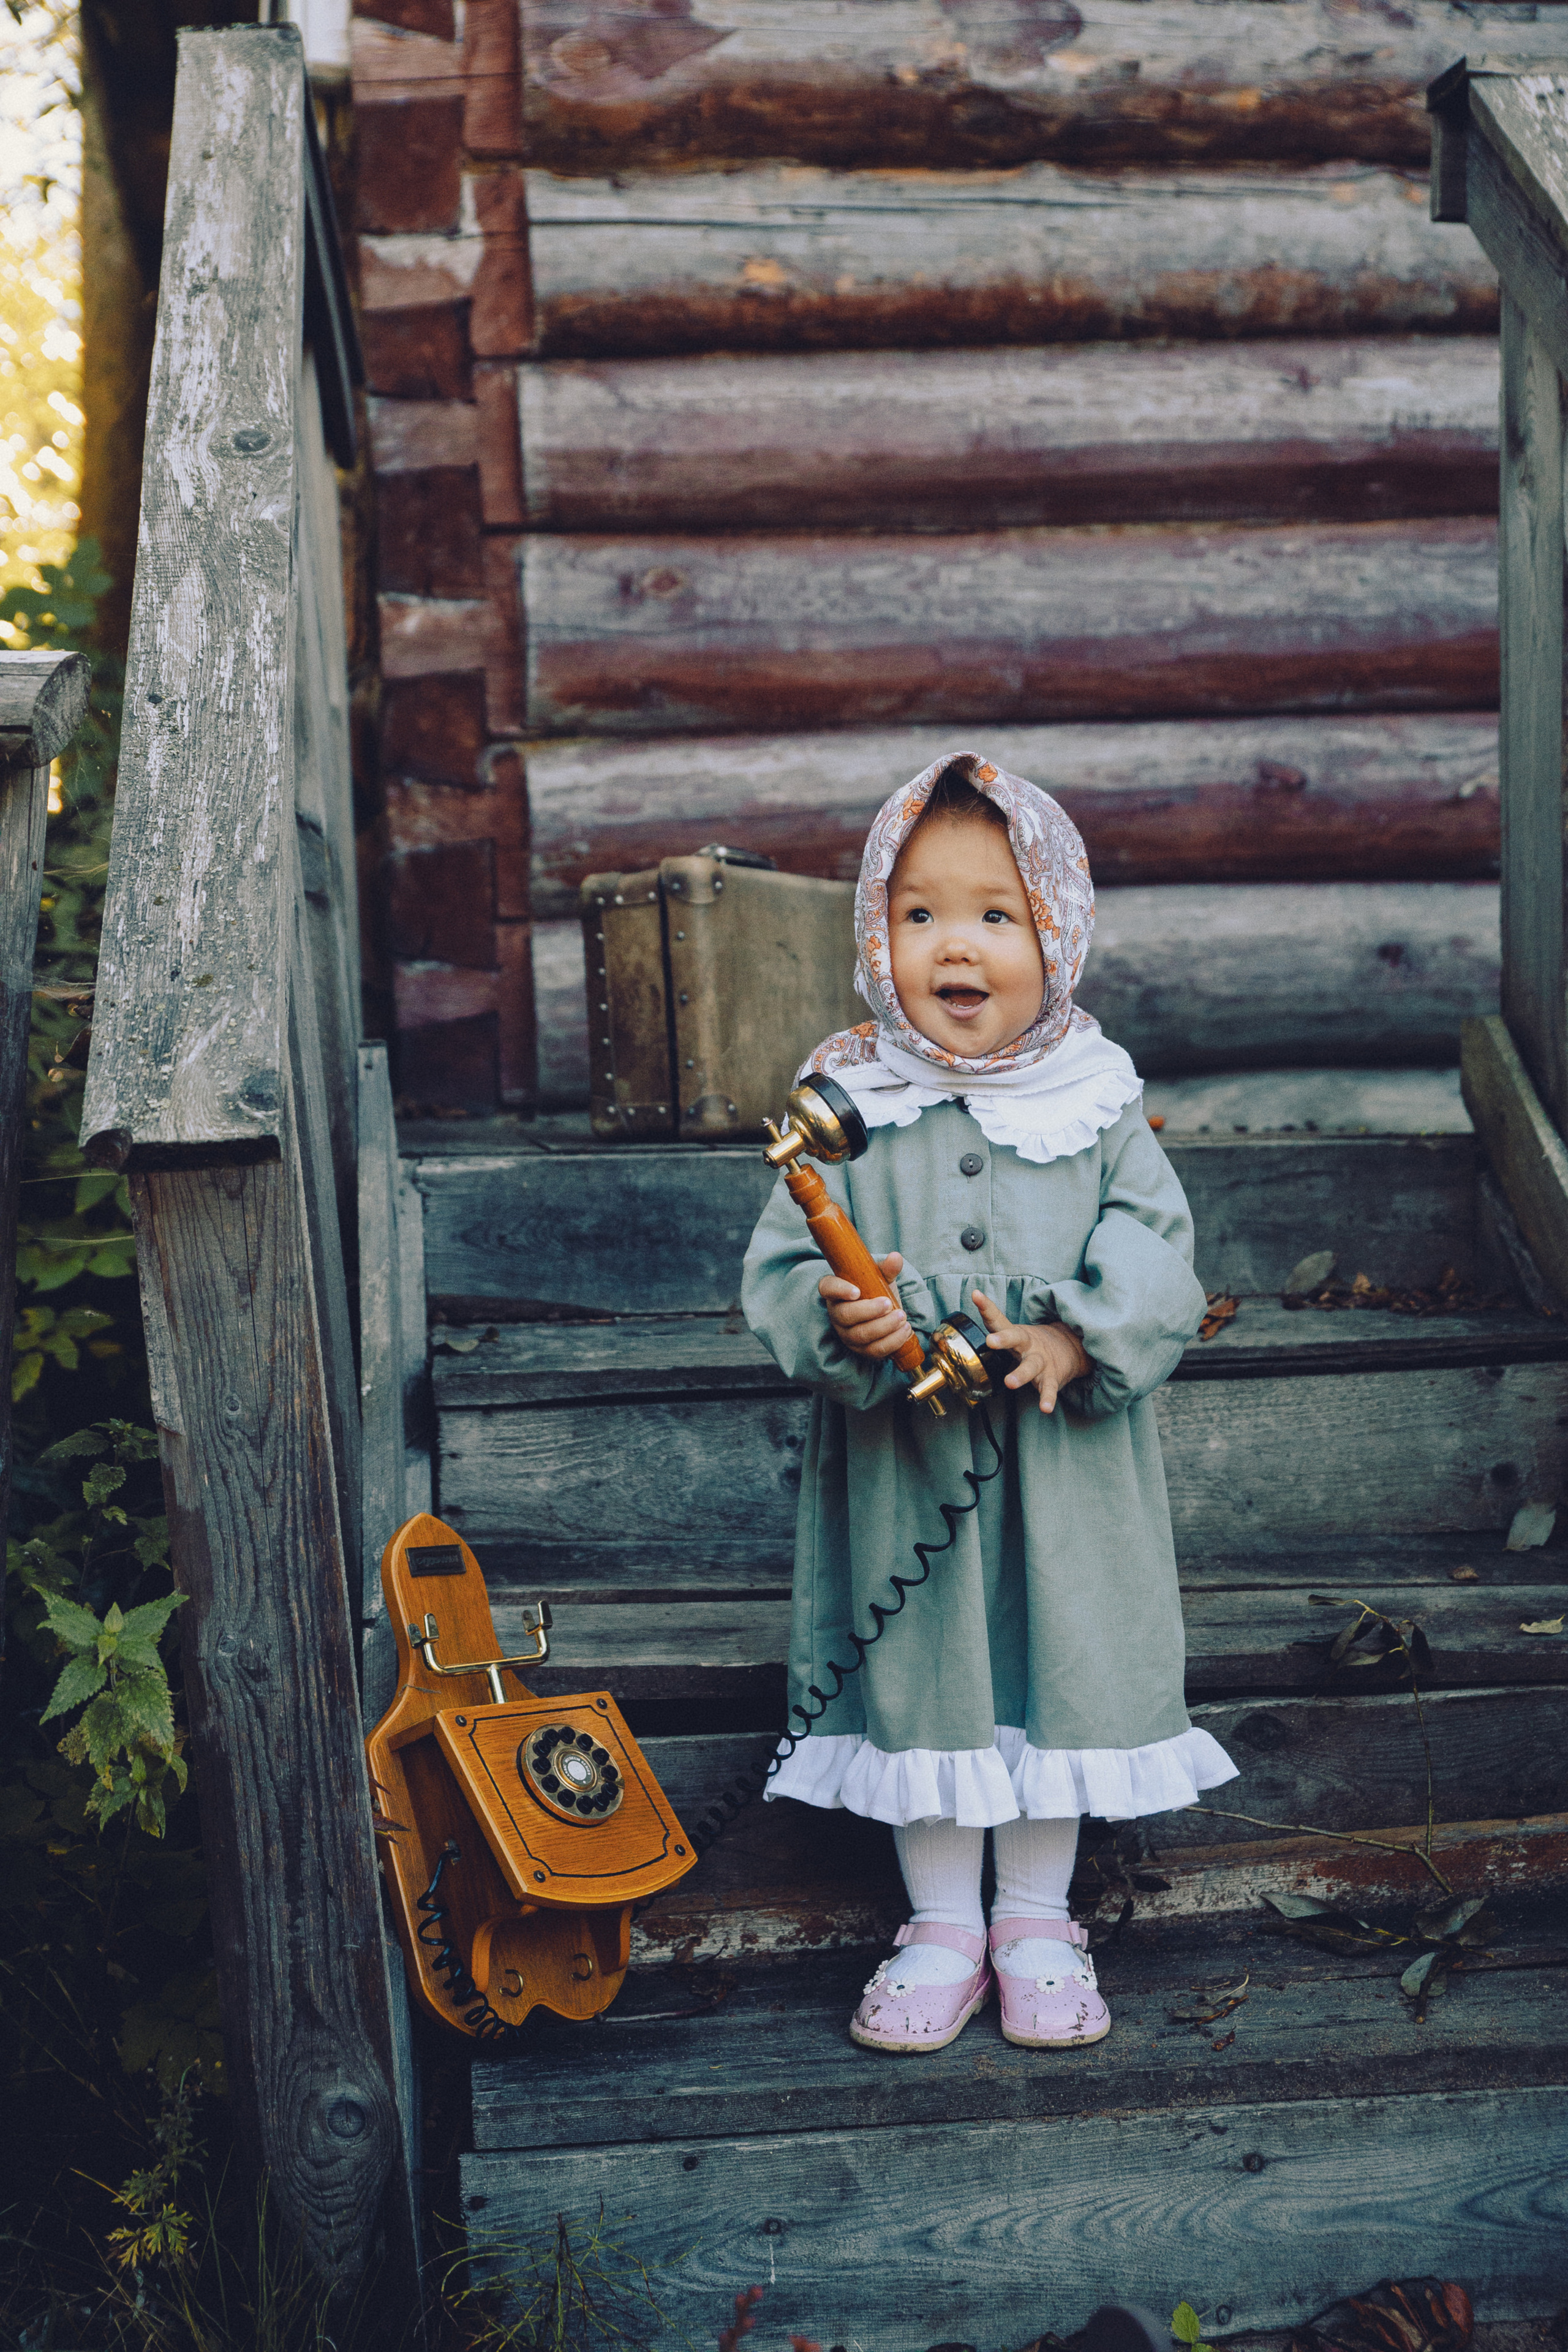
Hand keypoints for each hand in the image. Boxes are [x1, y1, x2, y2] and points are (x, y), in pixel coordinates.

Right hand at [820, 1252, 911, 1358]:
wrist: (885, 1313)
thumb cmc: (876, 1291)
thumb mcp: (880, 1278)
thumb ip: (886, 1268)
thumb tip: (895, 1257)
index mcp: (836, 1291)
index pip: (828, 1288)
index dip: (839, 1290)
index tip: (857, 1291)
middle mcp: (837, 1314)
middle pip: (846, 1315)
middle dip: (869, 1311)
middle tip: (889, 1304)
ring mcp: (847, 1334)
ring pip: (860, 1335)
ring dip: (884, 1327)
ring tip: (902, 1317)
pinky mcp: (861, 1349)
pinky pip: (874, 1350)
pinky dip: (892, 1341)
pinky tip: (905, 1330)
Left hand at [972, 1290, 1091, 1412]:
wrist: (1070, 1349)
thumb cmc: (1031, 1344)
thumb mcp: (1014, 1333)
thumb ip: (994, 1327)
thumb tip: (970, 1309)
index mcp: (1015, 1334)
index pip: (998, 1319)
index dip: (986, 1308)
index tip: (976, 1295)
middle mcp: (1028, 1345)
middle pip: (1016, 1338)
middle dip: (1003, 1339)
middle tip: (990, 1341)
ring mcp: (1041, 1361)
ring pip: (1031, 1366)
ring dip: (1020, 1374)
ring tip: (1010, 1382)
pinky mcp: (1052, 1377)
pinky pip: (1049, 1389)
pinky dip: (1047, 1398)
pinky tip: (1045, 1408)